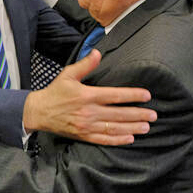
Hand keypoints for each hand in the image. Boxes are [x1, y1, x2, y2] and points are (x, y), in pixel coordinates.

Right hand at [23, 49, 156, 145]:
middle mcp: (89, 112)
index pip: (115, 95)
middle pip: (119, 114)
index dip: (132, 95)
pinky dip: (118, 140)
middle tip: (154, 115)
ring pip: (114, 128)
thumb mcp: (68, 74)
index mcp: (88, 95)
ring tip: (146, 127)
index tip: (147, 95)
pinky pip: (104, 139)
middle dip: (138, 114)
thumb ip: (85, 64)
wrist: (39, 112)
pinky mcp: (84, 136)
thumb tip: (97, 52)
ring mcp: (87, 126)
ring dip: (132, 128)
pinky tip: (130, 138)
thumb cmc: (55, 92)